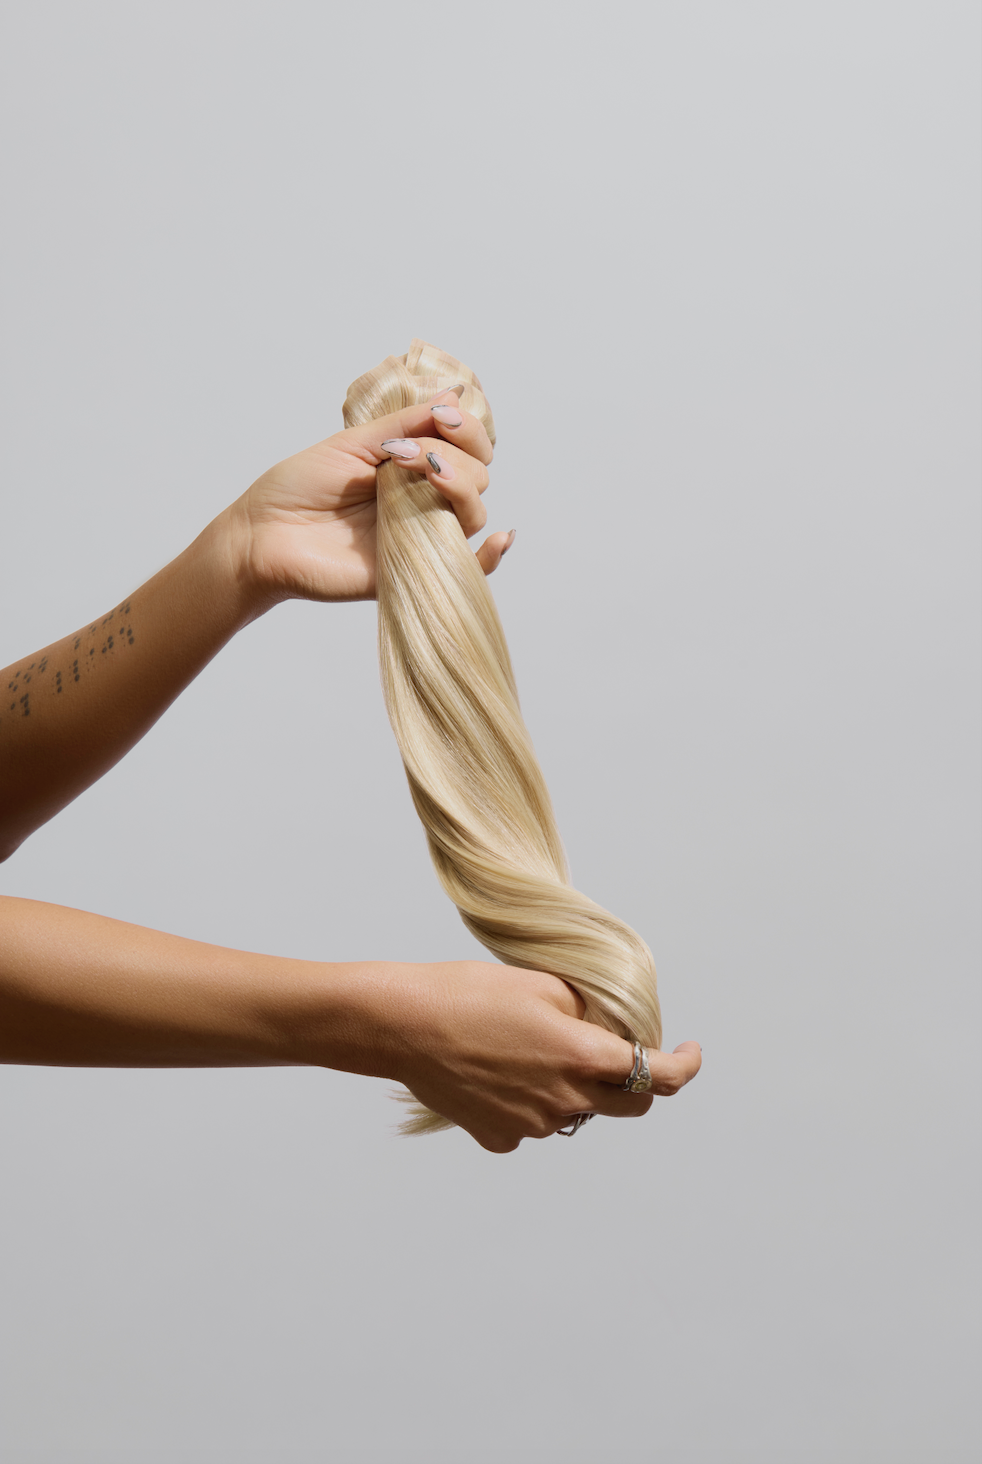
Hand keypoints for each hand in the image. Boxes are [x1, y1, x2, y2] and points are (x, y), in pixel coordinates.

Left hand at [226, 388, 509, 604]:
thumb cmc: (297, 488)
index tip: (443, 416)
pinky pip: (468, 571)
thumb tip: (455, 395)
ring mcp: (420, 536)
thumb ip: (404, 425)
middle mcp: (421, 501)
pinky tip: (500, 538)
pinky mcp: (412, 571)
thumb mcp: (352, 444)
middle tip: (407, 452)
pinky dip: (492, 558)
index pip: (465, 448)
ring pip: (474, 514)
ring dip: (458, 484)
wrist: (262, 536)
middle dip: (454, 454)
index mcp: (410, 468)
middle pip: (477, 477)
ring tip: (418, 472)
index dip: (468, 429)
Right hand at [372, 960, 702, 1152]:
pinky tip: (499, 1073)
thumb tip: (609, 1027)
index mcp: (583, 1056)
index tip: (690, 1052)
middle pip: (628, 1105)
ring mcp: (532, 1126)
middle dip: (636, 1082)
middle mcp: (565, 1100)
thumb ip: (588, 1011)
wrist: (404, 1026)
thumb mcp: (543, 983)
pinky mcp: (500, 1138)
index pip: (660, 1076)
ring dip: (573, 1087)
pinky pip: (532, 1124)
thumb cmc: (469, 993)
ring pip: (575, 1111)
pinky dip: (529, 1102)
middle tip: (618, 1053)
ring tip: (528, 1049)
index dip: (686, 1066)